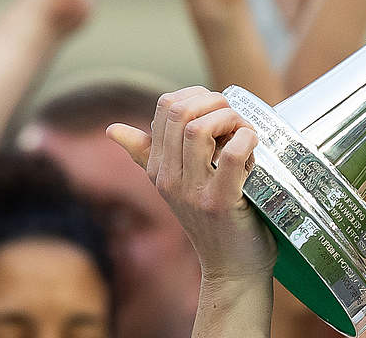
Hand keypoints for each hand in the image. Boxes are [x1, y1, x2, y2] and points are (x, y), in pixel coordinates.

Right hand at [107, 86, 276, 280]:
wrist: (232, 268)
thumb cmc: (213, 222)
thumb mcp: (177, 185)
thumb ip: (148, 155)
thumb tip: (111, 129)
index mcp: (157, 167)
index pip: (166, 106)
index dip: (199, 96)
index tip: (221, 112)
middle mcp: (168, 178)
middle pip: (179, 110)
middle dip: (215, 102)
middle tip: (235, 120)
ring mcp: (191, 191)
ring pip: (199, 128)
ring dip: (231, 119)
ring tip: (245, 134)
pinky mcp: (220, 202)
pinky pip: (230, 154)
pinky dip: (247, 139)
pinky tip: (254, 145)